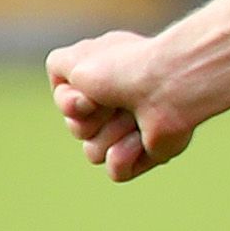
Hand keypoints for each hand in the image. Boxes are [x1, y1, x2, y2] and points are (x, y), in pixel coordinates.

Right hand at [48, 31, 202, 183]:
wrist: (172, 83)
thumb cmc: (125, 69)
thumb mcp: (70, 60)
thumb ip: (57, 70)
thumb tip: (77, 102)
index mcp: (103, 79)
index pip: (66, 103)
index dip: (70, 99)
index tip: (88, 82)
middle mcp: (119, 105)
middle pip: (77, 130)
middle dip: (90, 118)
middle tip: (118, 99)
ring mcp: (134, 130)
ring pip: (93, 152)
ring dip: (110, 132)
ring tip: (136, 115)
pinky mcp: (147, 154)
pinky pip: (115, 170)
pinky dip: (124, 154)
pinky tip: (143, 137)